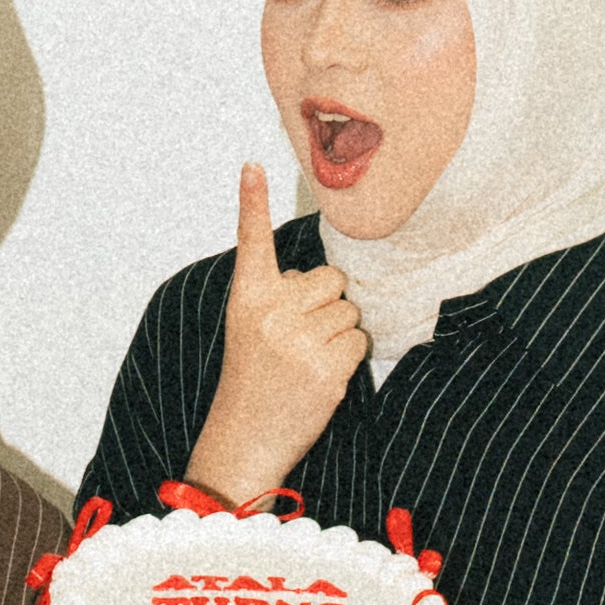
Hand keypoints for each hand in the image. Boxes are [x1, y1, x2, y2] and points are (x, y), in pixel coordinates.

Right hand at [183, 162, 368, 508]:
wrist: (245, 438)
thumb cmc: (253, 380)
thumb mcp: (250, 328)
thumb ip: (279, 296)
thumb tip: (324, 278)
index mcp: (248, 298)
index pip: (252, 241)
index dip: (252, 201)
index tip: (252, 165)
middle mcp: (271, 312)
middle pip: (330, 279)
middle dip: (326, 304)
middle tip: (299, 338)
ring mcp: (299, 340)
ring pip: (348, 311)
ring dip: (338, 333)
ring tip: (308, 360)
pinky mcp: (327, 367)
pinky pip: (359, 339)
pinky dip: (349, 356)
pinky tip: (322, 376)